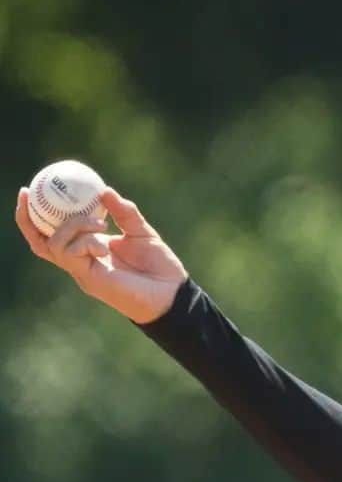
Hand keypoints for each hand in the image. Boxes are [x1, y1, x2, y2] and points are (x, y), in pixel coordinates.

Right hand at [15, 187, 186, 323]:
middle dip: (27, 218)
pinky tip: (103, 243)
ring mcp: (83, 272)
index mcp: (90, 249)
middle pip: (40, 242)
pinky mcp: (89, 279)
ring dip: (72, 226)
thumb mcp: (142, 232)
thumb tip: (104, 190)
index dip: (39, 213)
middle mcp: (81, 261)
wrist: (173, 293)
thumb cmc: (161, 267)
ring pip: (54, 244)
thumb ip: (124, 212)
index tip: (35, 188)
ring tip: (99, 222)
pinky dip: (83, 241)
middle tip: (29, 193)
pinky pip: (71, 254)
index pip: (55, 233)